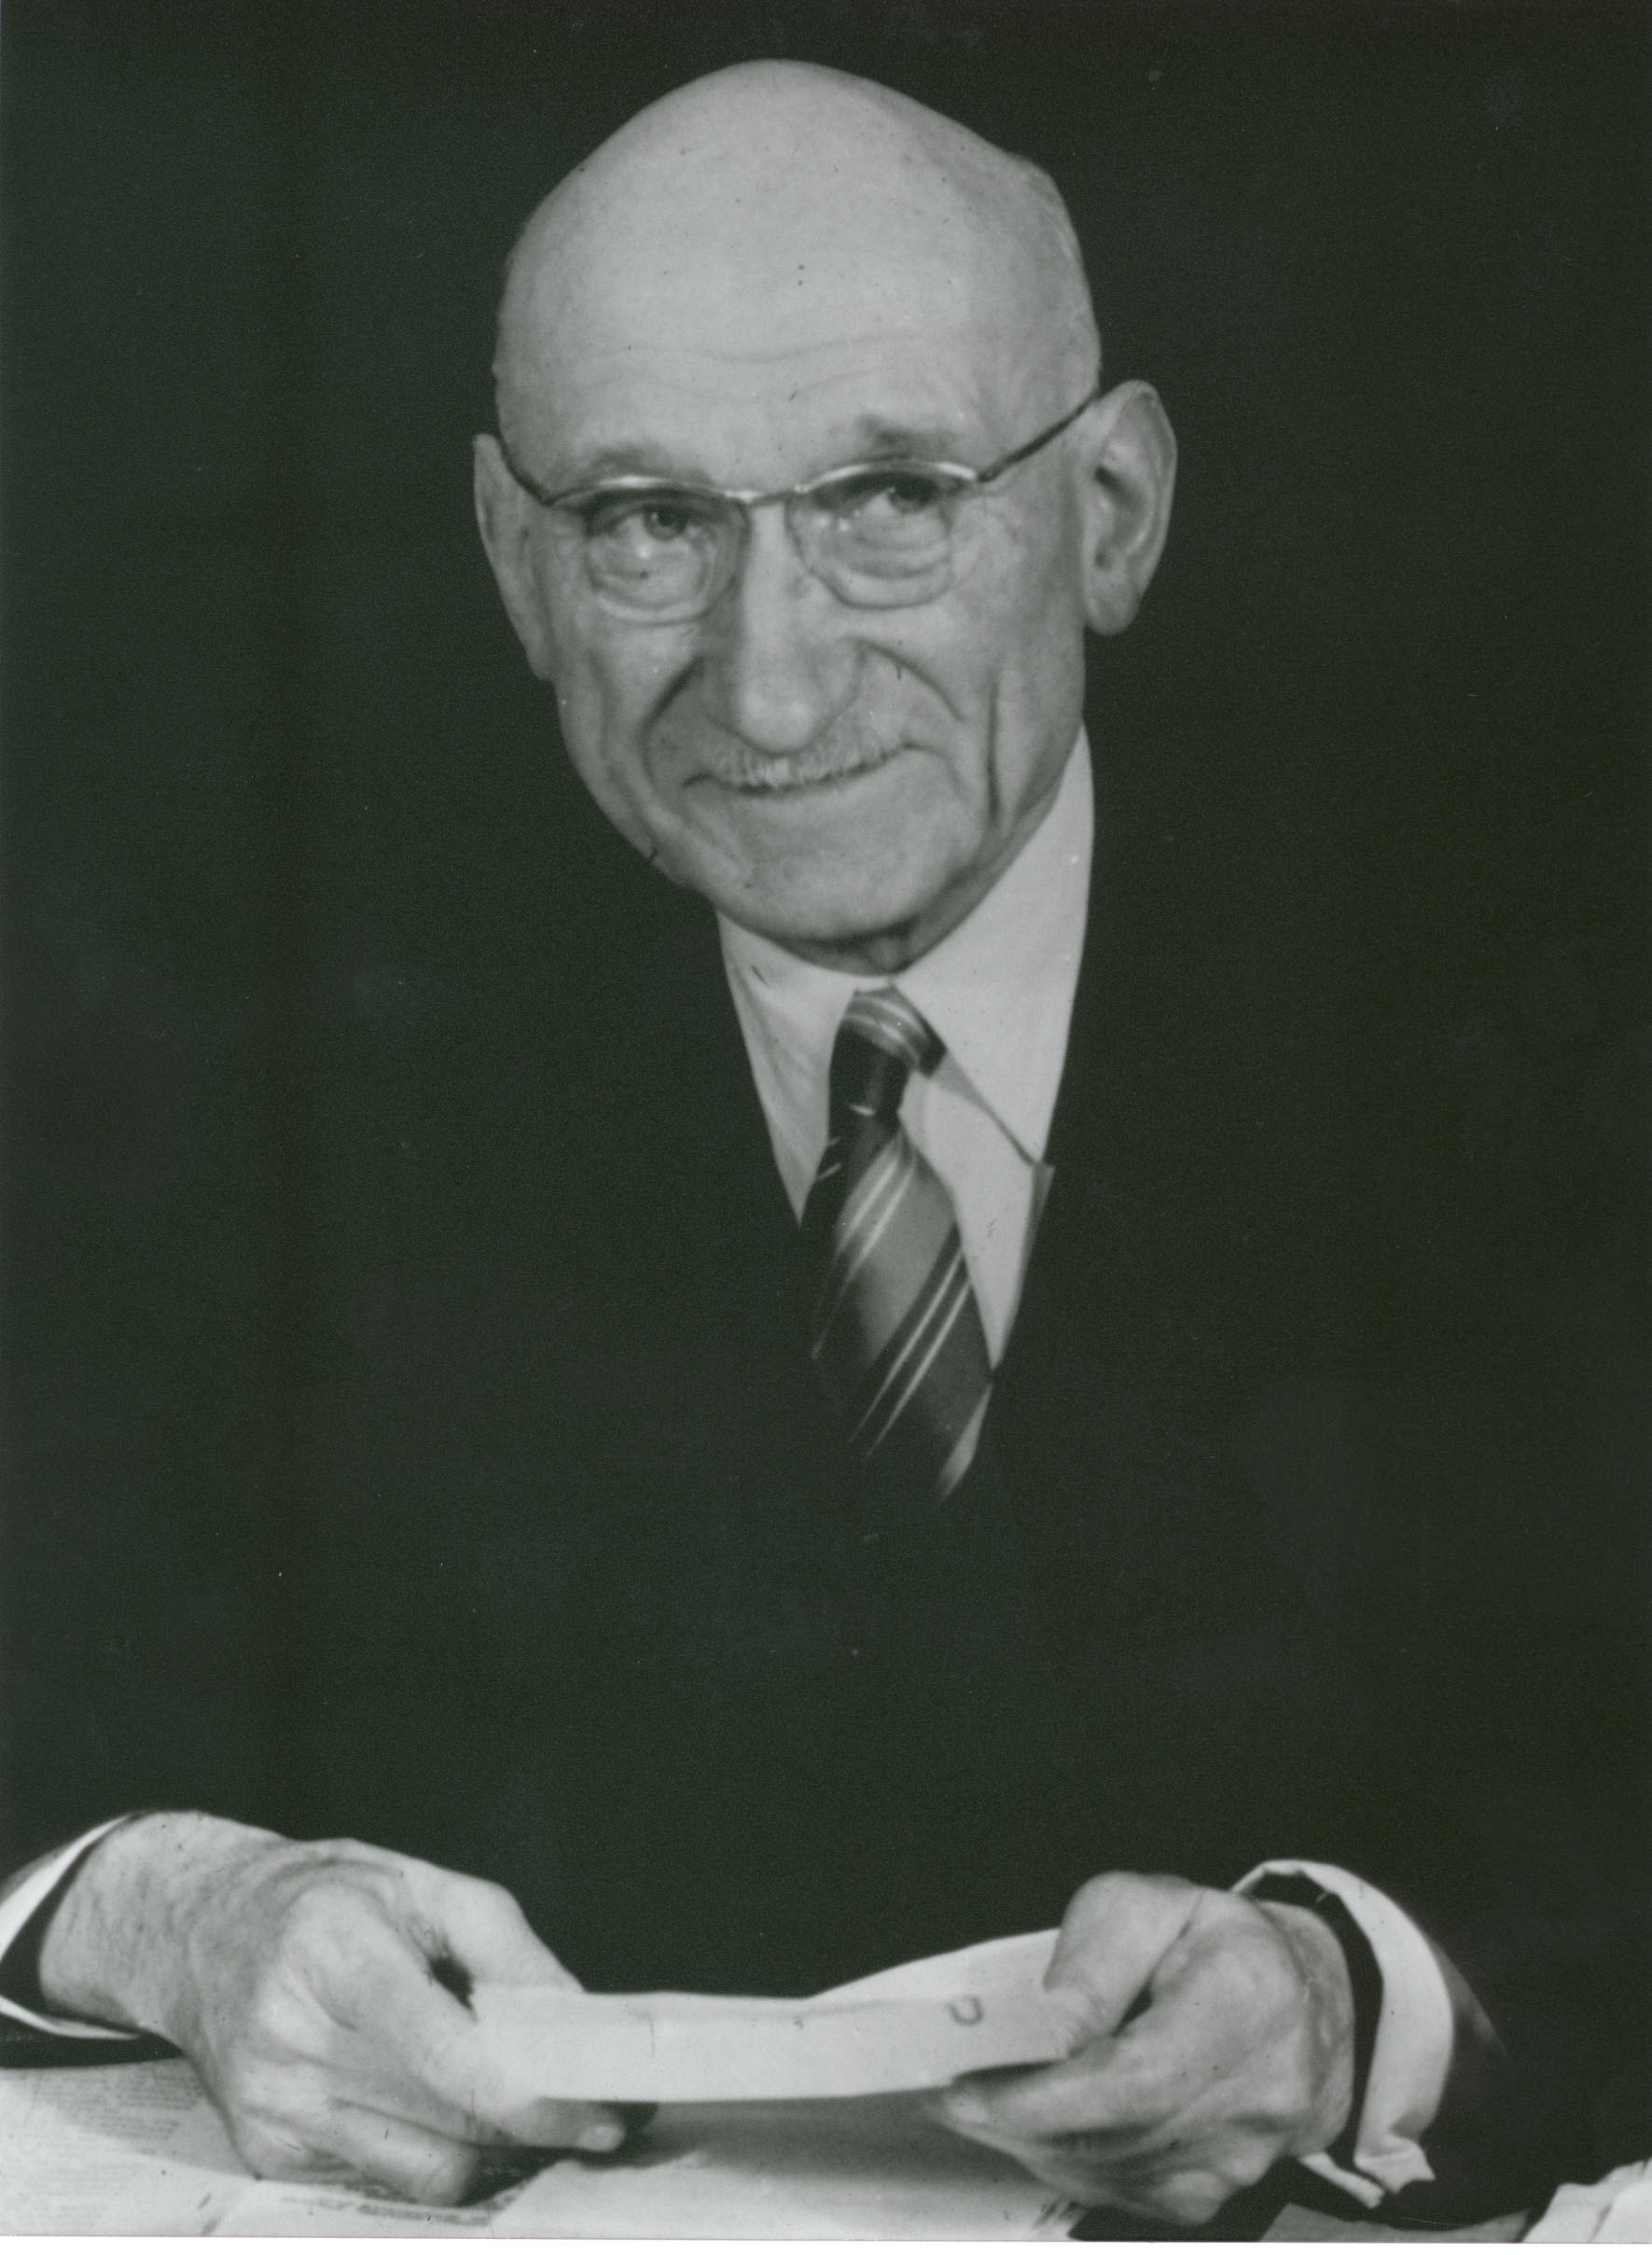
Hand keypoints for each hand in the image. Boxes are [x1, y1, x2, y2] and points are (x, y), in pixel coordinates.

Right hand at [38, 1813, 632, 2202]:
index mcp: (336, 1952)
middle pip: (447, 2122)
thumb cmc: (322, 1899)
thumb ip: (505, 1947)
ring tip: (523, 2106)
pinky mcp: (265, 2152)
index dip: (531, 2097)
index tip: (602, 2113)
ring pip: (424, 2166)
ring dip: (492, 2148)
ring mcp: (271, 2106)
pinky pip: (383, 2175)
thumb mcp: (420, 1884)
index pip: (444, 2054)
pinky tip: (442, 2109)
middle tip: (599, 2115)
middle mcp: (292, 2038)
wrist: (196, 1931)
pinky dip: (433, 2150)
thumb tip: (573, 2022)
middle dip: (538, 2127)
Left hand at [934, 1871, 1354, 2225]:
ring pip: (1110, 2171)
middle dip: (1017, 2120)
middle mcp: (1259, 2095)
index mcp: (1248, 2000)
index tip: (966, 2093)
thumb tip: (1046, 2025)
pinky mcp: (1214, 2193)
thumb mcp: (1152, 1903)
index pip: (1139, 2077)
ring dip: (1032, 2142)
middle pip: (1117, 2135)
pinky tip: (1036, 2122)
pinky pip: (1121, 2190)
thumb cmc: (1213, 1942)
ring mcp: (1242, 2158)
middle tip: (947, 2097)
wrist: (1300, 2004)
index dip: (1046, 2097)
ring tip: (980, 2102)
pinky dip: (1066, 2158)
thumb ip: (1095, 1957)